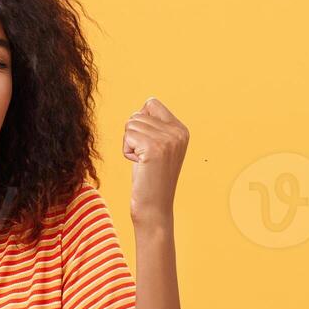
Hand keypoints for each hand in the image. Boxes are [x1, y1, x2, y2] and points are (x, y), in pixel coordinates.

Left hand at [122, 97, 188, 228]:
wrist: (154, 206)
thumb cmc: (151, 178)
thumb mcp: (159, 147)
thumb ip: (155, 126)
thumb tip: (144, 105)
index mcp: (182, 130)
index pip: (151, 103)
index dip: (141, 121)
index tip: (148, 144)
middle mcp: (178, 132)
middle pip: (138, 114)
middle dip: (133, 135)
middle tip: (145, 157)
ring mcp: (168, 140)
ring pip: (131, 124)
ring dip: (129, 144)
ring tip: (143, 162)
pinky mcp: (154, 148)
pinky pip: (127, 136)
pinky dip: (127, 151)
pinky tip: (139, 165)